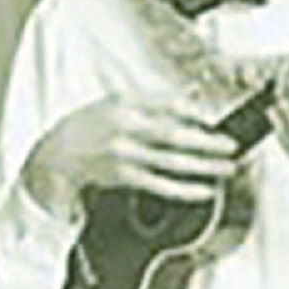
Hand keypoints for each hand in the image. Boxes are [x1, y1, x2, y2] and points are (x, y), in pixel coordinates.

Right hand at [21, 95, 238, 216]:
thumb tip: (189, 99)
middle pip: (173, 135)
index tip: (215, 117)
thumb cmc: (89, 125)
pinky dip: (185, 189)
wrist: (57, 155)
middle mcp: (126, 130)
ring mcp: (125, 156)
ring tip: (227, 167)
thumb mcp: (115, 101)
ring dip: (203, 166)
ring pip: (171, 162)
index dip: (193, 110)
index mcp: (125, 105)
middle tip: (232, 145)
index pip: (166, 105)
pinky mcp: (124, 178)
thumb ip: (152, 101)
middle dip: (206, 141)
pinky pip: (160, 186)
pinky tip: (204, 190)